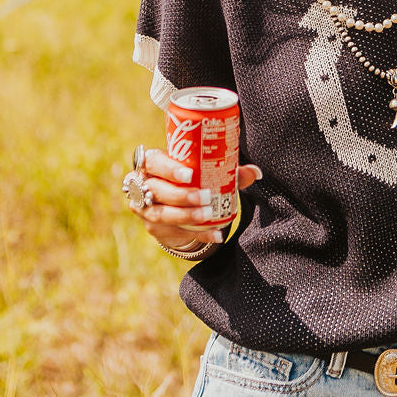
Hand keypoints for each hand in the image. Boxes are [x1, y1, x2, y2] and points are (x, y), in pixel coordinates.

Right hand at [124, 146, 261, 253]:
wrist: (173, 202)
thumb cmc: (189, 178)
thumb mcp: (203, 171)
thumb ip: (227, 171)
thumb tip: (255, 172)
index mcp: (151, 163)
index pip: (152, 162)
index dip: (168, 169)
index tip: (189, 175)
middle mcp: (142, 184)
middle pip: (157, 190)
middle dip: (181, 195)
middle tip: (205, 197)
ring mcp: (145, 208)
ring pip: (162, 213)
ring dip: (186, 215)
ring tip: (208, 215)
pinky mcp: (153, 227)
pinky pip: (174, 232)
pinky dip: (198, 234)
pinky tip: (216, 235)